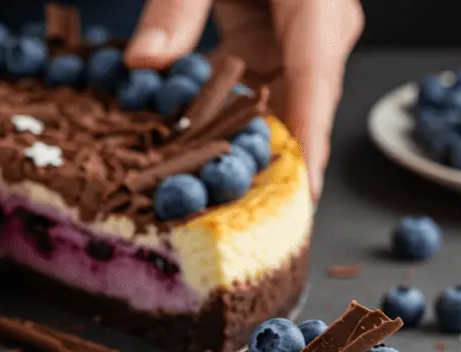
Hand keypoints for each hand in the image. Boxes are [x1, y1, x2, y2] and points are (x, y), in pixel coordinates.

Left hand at [125, 0, 363, 198]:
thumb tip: (142, 63)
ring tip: (228, 205)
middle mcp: (318, 24)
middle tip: (255, 221)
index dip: (309, 140)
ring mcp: (298, 35)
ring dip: (254, 151)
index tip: (301, 193)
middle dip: (280, 163)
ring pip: (283, 105)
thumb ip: (176, 6)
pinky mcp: (272, 39)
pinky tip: (211, 159)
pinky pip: (261, 91)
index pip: (316, 78)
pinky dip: (236, 124)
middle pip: (305, 103)